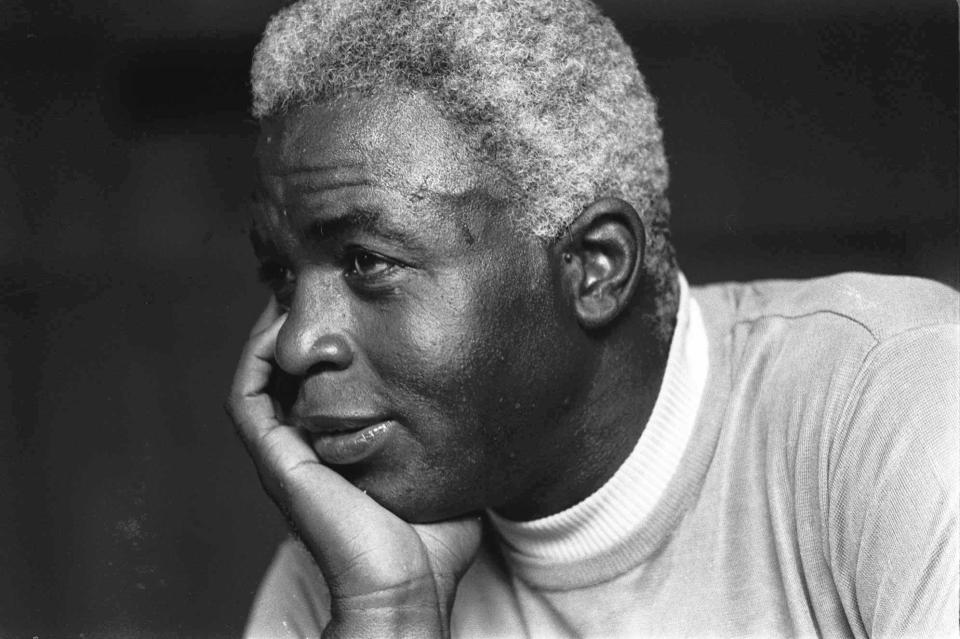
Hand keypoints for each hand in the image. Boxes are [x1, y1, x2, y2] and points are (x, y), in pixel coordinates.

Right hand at [226, 298, 481, 638]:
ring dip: (269, 335)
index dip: (324, 345)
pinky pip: (247, 398)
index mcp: (338, 452)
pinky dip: (255, 360)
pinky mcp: (276, 461)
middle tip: (312, 286)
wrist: (410, 586)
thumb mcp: (447, 469)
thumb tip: (488, 399)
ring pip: (259, 379)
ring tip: (291, 294)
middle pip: (286, 374)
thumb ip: (454, 436)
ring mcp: (286, 456)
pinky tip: (280, 329)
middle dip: (295, 327)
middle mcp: (305, 450)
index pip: (318, 386)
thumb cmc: (433, 542)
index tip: (348, 306)